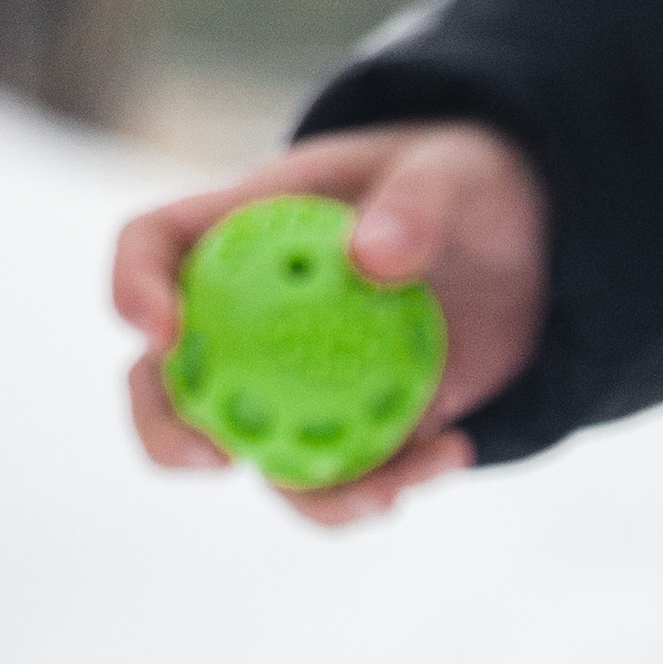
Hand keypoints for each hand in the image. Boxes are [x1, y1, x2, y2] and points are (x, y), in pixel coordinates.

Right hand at [112, 122, 550, 526]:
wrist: (528, 252)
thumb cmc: (468, 185)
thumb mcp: (456, 170)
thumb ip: (417, 201)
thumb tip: (372, 258)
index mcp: (244, 229)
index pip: (154, 245)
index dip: (134, 287)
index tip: (163, 329)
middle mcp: (248, 315)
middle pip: (167, 381)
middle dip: (166, 432)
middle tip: (213, 460)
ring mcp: (292, 382)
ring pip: (255, 453)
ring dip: (307, 493)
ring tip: (386, 494)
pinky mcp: (347, 428)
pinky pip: (343, 479)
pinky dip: (389, 485)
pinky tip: (453, 452)